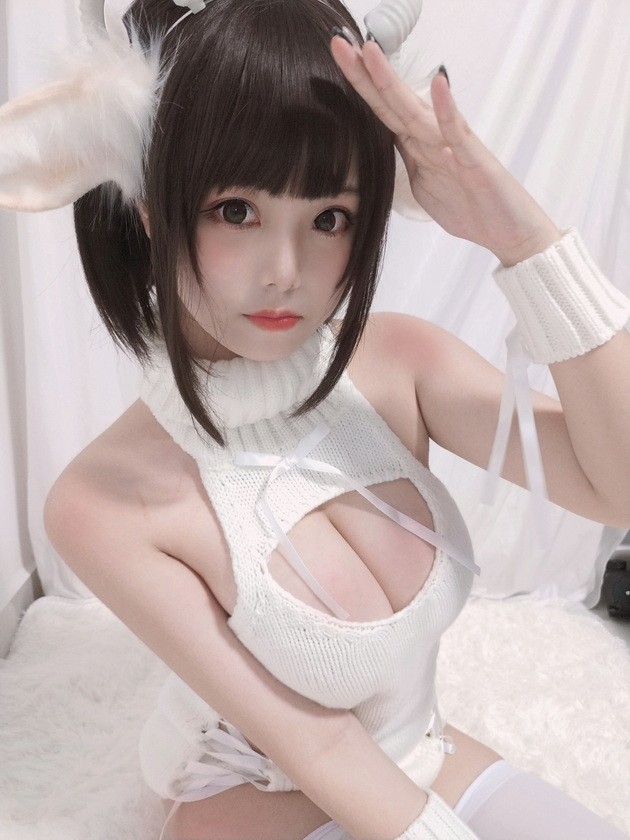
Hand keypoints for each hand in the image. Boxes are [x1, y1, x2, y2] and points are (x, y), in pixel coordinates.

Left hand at [330, 37, 561, 265]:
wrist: (507, 230)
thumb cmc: (470, 207)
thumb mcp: (424, 185)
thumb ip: (405, 161)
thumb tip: (384, 147)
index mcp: (418, 146)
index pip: (383, 111)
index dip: (359, 87)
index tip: (337, 59)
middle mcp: (433, 138)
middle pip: (392, 103)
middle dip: (365, 74)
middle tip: (339, 43)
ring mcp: (452, 146)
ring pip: (416, 111)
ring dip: (392, 82)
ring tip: (371, 53)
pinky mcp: (473, 160)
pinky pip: (458, 133)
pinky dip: (446, 109)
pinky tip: (438, 84)